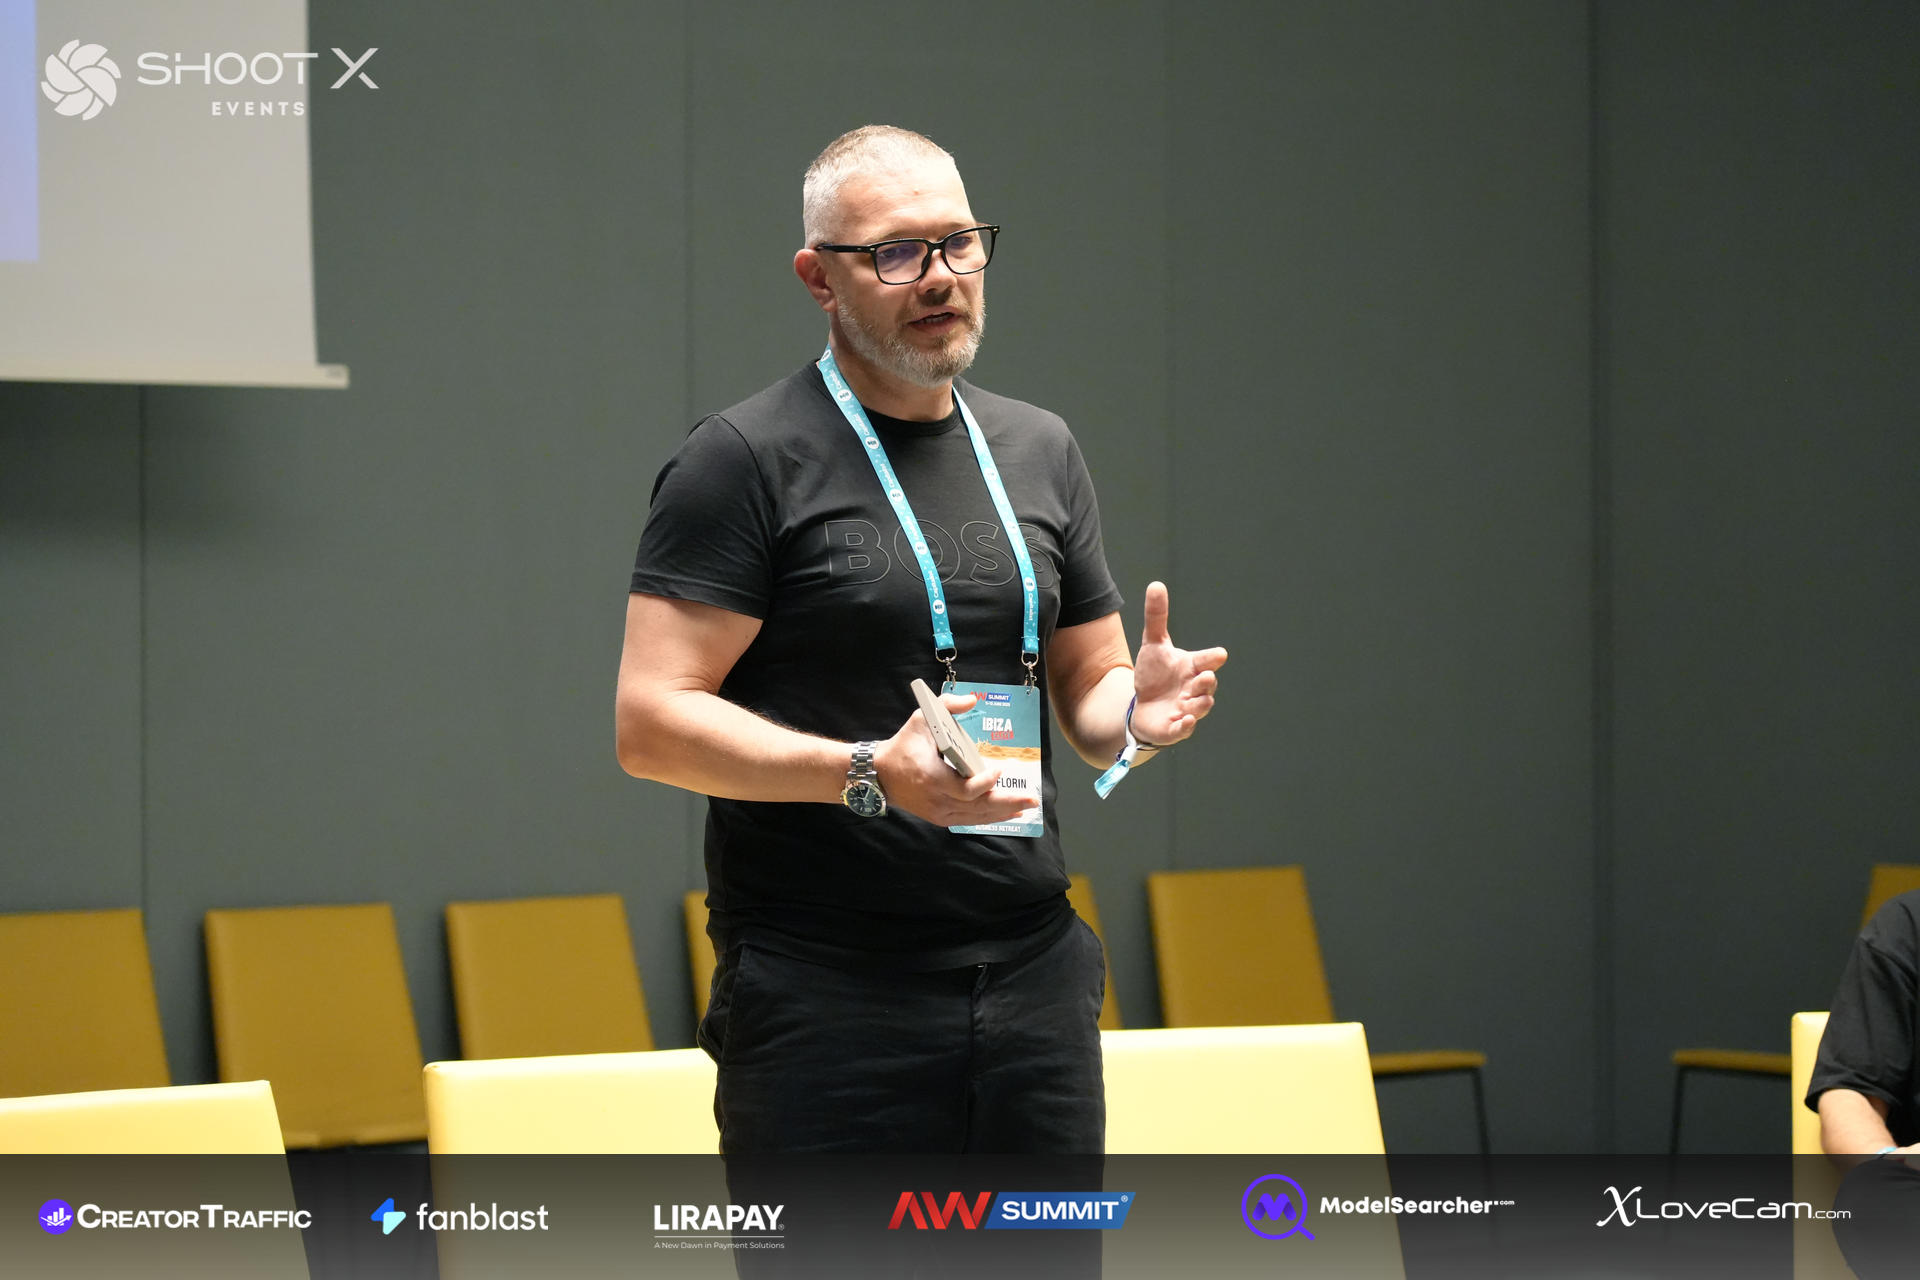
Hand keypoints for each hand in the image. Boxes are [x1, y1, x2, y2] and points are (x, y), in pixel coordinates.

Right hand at [873, 692, 1034, 827]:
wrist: (880, 775)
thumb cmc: (903, 745)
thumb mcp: (921, 720)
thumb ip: (947, 706)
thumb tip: (973, 700)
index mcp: (932, 777)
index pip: (966, 789)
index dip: (985, 783)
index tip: (1001, 771)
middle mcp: (937, 799)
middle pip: (978, 807)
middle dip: (1008, 803)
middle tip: (1032, 799)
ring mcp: (939, 812)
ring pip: (977, 816)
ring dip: (1003, 812)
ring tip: (1026, 806)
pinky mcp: (940, 818)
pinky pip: (969, 820)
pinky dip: (989, 817)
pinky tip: (1008, 814)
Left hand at [1129, 581, 1227, 745]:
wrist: (1142, 706)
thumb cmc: (1154, 674)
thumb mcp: (1152, 645)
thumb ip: (1156, 617)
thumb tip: (1156, 584)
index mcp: (1192, 667)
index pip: (1207, 661)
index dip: (1212, 659)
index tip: (1219, 656)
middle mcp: (1194, 688)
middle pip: (1207, 685)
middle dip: (1206, 682)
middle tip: (1201, 678)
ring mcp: (1187, 708)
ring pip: (1200, 707)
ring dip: (1198, 704)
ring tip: (1189, 700)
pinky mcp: (1176, 727)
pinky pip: (1185, 729)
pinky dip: (1186, 726)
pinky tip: (1184, 721)